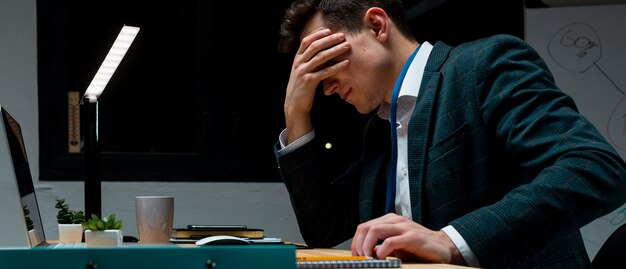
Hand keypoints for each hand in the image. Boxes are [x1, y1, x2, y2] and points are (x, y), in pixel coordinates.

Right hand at [284, 28, 350, 143]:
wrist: (294, 104)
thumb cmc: (301, 87)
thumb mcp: (301, 71)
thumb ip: (309, 61)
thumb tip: (323, 50)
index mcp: (297, 59)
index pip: (306, 42)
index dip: (318, 34)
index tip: (329, 30)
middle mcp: (299, 63)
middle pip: (315, 47)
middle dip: (330, 39)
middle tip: (342, 35)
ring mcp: (303, 72)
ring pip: (321, 57)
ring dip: (335, 50)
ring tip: (347, 46)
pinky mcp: (309, 82)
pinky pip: (325, 71)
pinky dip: (337, 66)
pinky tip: (346, 63)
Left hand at [351, 213, 464, 264]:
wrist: (442, 247)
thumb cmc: (418, 247)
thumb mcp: (396, 245)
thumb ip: (382, 245)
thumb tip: (365, 253)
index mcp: (390, 220)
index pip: (365, 226)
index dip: (356, 241)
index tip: (356, 254)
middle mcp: (396, 220)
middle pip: (367, 227)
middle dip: (359, 244)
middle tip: (360, 257)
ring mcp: (404, 227)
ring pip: (375, 230)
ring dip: (367, 246)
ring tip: (368, 258)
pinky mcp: (412, 237)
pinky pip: (391, 241)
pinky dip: (382, 250)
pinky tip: (382, 257)